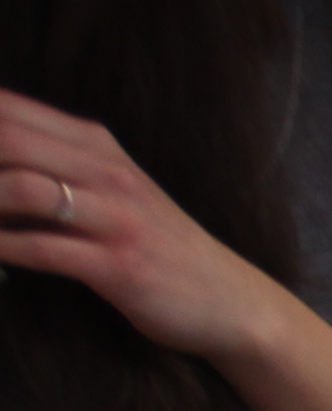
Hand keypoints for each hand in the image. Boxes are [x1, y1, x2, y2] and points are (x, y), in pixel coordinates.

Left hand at [0, 91, 283, 365]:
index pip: (9, 110)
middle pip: (9, 138)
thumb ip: (53, 164)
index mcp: (96, 144)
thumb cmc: (156, 246)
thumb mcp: (110, 188)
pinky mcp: (118, 265)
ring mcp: (114, 217)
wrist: (229, 300)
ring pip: (21, 189)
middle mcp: (105, 171)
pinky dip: (1, 248)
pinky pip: (43, 249)